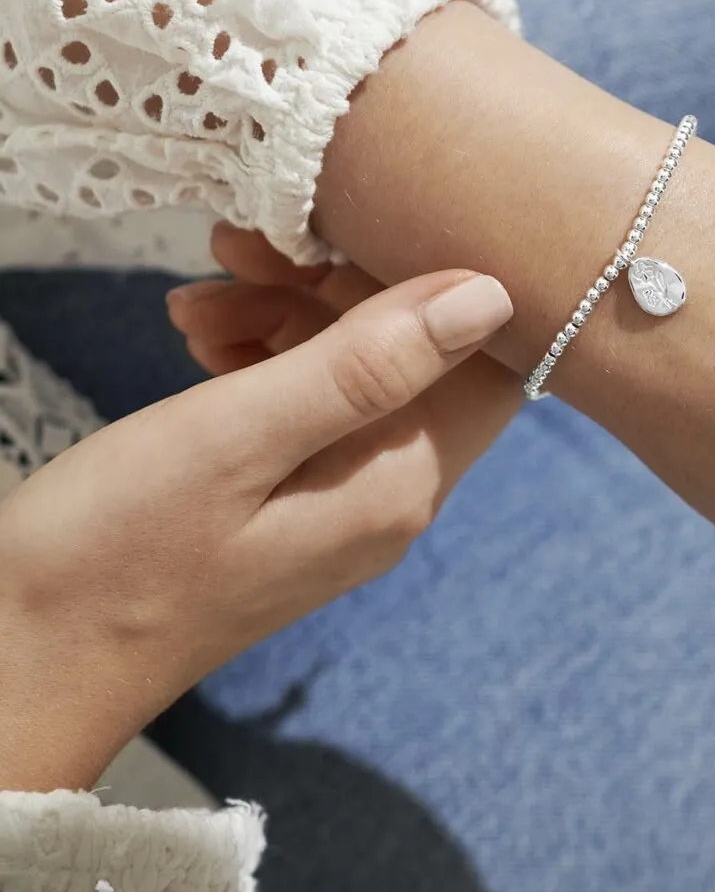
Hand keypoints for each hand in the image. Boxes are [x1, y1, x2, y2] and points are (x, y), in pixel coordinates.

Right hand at [0, 266, 516, 790]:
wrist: (29, 658)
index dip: (427, 276)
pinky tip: (202, 341)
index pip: (483, 351)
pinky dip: (263, 356)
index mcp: (402, 478)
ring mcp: (349, 498)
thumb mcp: (240, 435)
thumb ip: (369, 365)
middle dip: (333, 286)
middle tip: (236, 252)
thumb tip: (492, 296)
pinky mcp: (301, 497)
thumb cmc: (118, 548)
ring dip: (285, 315)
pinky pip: (311, 402)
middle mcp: (396, 491)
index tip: (338, 233)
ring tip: (197, 304)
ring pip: (355, 366)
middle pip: (414, 350)